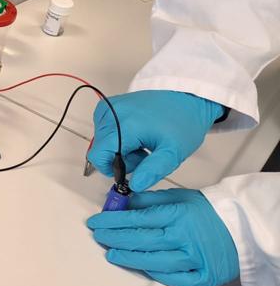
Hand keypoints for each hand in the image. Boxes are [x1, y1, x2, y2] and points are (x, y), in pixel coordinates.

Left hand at [86, 188, 238, 285]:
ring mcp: (194, 259)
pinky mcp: (203, 277)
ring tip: (112, 254)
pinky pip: (173, 279)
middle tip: (99, 237)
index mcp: (179, 214)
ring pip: (153, 261)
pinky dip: (154, 273)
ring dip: (128, 257)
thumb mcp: (179, 197)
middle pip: (141, 240)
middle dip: (114, 238)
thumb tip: (122, 204)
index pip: (137, 219)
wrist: (243, 228)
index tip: (96, 222)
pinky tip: (140, 266)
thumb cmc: (209, 212)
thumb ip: (150, 201)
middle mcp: (185, 237)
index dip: (112, 222)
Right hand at [88, 91, 222, 190]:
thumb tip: (134, 185)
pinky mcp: (108, 104)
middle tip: (144, 155)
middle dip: (119, 159)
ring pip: (101, 141)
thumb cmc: (183, 123)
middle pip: (100, 149)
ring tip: (142, 144)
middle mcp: (111, 113)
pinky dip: (116, 137)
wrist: (187, 99)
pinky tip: (135, 134)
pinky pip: (103, 129)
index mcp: (125, 125)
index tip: (131, 169)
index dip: (111, 169)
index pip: (98, 156)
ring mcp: (108, 106)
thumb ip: (152, 171)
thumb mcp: (173, 153)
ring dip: (118, 149)